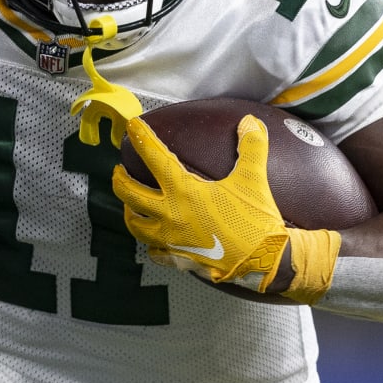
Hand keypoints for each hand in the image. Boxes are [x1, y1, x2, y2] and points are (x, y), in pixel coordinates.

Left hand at [112, 115, 337, 300]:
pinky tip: (154, 242)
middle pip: (130, 194)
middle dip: (119, 180)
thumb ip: (251, 147)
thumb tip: (250, 122)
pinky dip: (151, 245)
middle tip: (118, 170)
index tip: (133, 127)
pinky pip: (155, 252)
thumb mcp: (253, 178)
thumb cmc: (255, 219)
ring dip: (130, 212)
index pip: (155, 158)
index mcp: (183, 191)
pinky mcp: (178, 259)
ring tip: (130, 204)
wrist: (264, 260)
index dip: (143, 139)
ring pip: (136, 226)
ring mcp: (170, 239)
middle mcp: (170, 215)